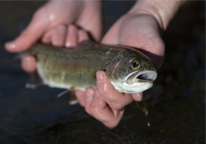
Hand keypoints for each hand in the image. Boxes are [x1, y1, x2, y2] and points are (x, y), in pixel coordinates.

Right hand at [5, 0, 101, 71]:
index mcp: (43, 48)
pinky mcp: (86, 53)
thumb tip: (9, 48)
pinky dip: (84, 40)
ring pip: (71, 57)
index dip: (31, 67)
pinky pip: (85, 54)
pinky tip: (83, 31)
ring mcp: (72, 55)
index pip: (33, 67)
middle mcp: (57, 55)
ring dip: (72, 37)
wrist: (85, 1)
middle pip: (55, 61)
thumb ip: (29, 36)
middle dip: (59, 40)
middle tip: (62, 25)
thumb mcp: (42, 20)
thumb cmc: (61, 7)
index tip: (31, 59)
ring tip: (73, 26)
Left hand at [76, 11, 164, 127]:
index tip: (102, 74)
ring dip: (85, 101)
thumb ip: (151, 66)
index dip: (109, 98)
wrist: (133, 23)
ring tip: (84, 86)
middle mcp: (119, 90)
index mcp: (133, 88)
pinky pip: (85, 95)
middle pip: (106, 114)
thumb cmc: (146, 33)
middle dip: (96, 104)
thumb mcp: (153, 46)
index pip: (119, 106)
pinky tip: (77, 84)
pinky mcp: (96, 77)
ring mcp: (106, 85)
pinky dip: (79, 94)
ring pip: (93, 108)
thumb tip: (137, 97)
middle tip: (92, 86)